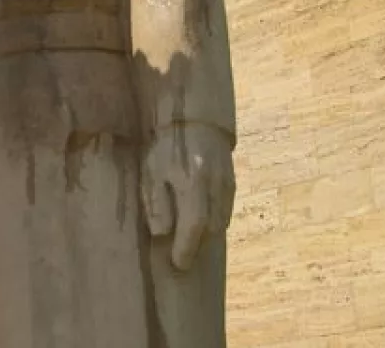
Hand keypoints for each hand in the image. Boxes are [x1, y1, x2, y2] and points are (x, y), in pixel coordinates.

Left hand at [141, 122, 234, 271]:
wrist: (193, 120)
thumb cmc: (166, 148)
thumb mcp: (152, 172)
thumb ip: (157, 203)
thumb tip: (163, 234)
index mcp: (193, 183)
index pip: (195, 224)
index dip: (187, 248)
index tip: (178, 264)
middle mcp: (215, 186)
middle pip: (211, 228)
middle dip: (197, 246)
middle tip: (182, 255)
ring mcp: (227, 185)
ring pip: (221, 222)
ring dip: (206, 235)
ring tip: (190, 239)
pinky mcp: (232, 183)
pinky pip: (226, 211)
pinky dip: (214, 222)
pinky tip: (201, 222)